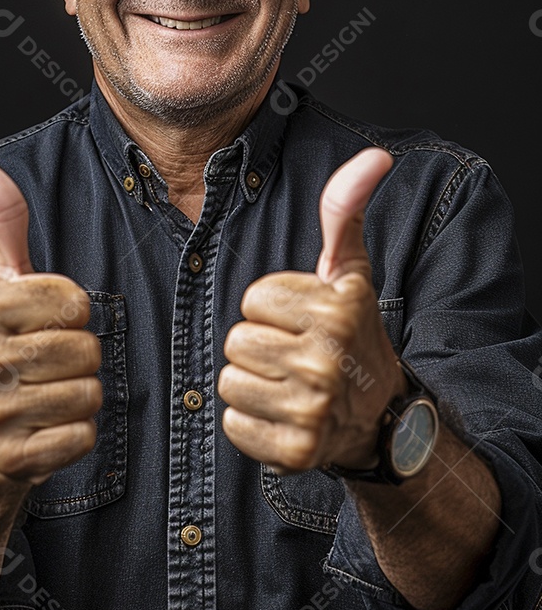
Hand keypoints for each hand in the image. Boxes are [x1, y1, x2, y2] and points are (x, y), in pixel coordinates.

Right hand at [0, 158, 101, 485]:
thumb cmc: (12, 346)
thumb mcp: (7, 285)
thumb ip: (6, 226)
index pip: (73, 302)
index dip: (75, 313)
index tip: (50, 322)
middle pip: (86, 350)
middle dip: (84, 358)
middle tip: (54, 364)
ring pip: (89, 393)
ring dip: (83, 395)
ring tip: (52, 392)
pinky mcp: (15, 456)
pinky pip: (84, 436)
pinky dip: (79, 434)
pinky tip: (50, 427)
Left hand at [218, 148, 404, 472]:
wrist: (380, 419)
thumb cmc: (353, 336)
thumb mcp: (350, 274)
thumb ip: (345, 213)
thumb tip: (374, 157)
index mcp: (336, 310)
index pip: (254, 298)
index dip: (272, 308)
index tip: (302, 321)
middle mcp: (327, 360)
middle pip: (237, 340)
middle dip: (258, 346)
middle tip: (295, 356)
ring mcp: (313, 410)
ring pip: (230, 381)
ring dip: (252, 384)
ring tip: (288, 385)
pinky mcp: (294, 452)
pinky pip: (234, 423)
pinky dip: (251, 423)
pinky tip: (283, 416)